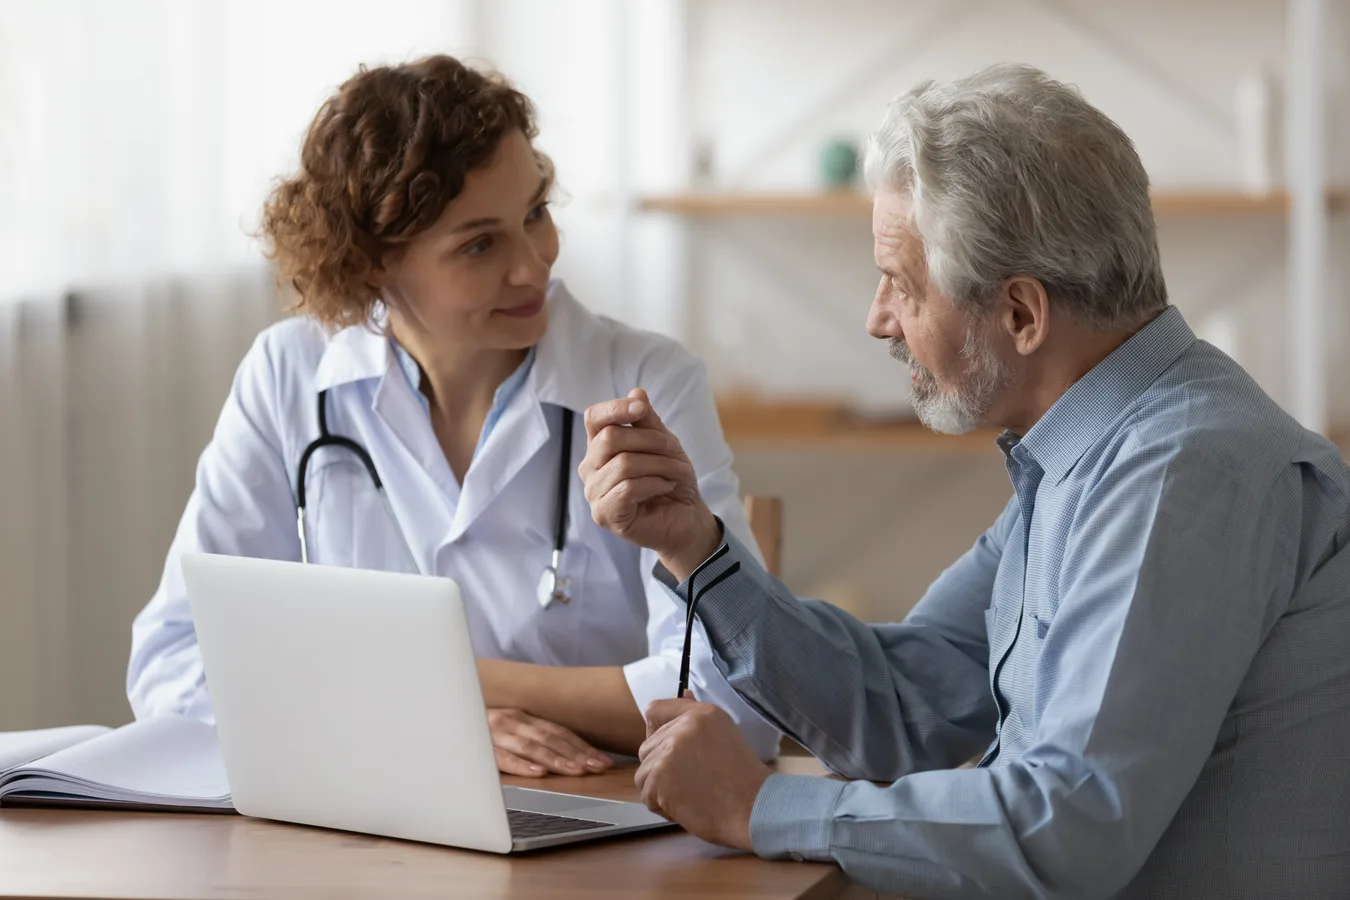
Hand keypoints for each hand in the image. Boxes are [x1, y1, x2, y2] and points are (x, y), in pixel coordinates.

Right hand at [486, 708, 612, 776]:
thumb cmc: (480, 730)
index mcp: (522, 717)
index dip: (581, 746)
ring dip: (556, 759)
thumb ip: (533, 736)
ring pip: (531, 747)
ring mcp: (495, 732)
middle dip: (576, 754)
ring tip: (575, 770)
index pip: (558, 732)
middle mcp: (512, 721)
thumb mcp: (509, 728)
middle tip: (597, 767)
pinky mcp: (480, 747)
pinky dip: (522, 764)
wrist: (443, 718)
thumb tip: (572, 753)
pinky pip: (503, 757)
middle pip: (550, 739)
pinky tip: (538, 772)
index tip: (601, 760)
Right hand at [580, 389, 721, 581]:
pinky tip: (666, 487)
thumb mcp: (664, 443)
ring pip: (623, 464)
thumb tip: (636, 392)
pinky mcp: (604, 514)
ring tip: (678, 472)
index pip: (594, 418)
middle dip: (650, 440)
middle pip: (610, 438)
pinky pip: (628, 488)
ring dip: (660, 465)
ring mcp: (594, 492)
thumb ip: (647, 421)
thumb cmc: (671, 479)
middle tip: (675, 451)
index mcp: (600, 446)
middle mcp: (590, 468)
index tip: (641, 408)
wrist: (686, 517)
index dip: (615, 408)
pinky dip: (654, 483)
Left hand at [635, 698, 771, 850]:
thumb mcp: (724, 734)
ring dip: (660, 789)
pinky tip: (684, 807)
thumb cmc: (742, 779)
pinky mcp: (660, 776)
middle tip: (690, 781)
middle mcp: (682, 727)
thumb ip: (697, 717)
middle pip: (647, 747)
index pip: (655, 710)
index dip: (657, 732)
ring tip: (689, 795)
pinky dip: (660, 806)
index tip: (670, 750)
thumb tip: (684, 693)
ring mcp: (669, 751)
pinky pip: (645, 793)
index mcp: (701, 713)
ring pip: (644, 772)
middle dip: (661, 767)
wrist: (752, 808)